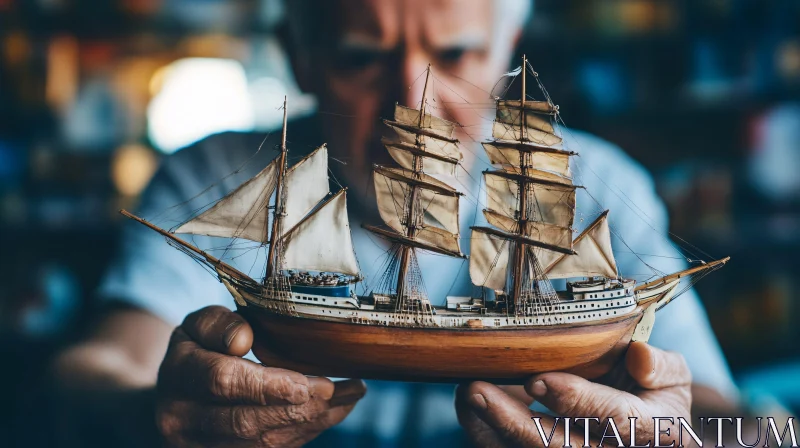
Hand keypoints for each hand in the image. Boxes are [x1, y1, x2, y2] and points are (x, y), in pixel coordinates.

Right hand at [155, 306, 365, 446]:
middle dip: (296, 407)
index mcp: (178, 376)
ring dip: (310, 421)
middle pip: (245, 421)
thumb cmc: (195, 352)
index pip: (222, 381)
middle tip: (333, 389)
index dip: (267, 384)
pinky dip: (306, 432)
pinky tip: (333, 411)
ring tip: (347, 395)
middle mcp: (183, 420)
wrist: (173, 399)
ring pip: (262, 443)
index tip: (305, 383)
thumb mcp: (198, 326)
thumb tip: (244, 338)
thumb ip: (219, 325)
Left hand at [456, 342, 691, 446]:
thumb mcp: (672, 376)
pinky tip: (466, 407)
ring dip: (491, 428)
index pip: (612, 418)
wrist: (645, 427)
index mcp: (649, 428)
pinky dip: (485, 433)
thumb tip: (638, 356)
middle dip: (514, 421)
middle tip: (479, 390)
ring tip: (466, 395)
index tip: (538, 381)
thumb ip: (660, 366)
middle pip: (558, 446)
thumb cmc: (652, 391)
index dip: (576, 401)